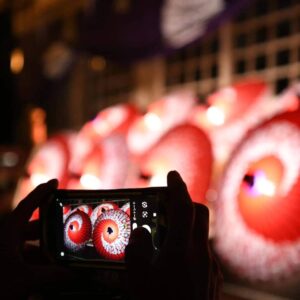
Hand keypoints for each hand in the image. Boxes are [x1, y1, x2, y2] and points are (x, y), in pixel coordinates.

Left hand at [0, 179, 73, 298]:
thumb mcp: (24, 279)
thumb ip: (53, 276)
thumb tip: (77, 274)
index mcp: (8, 232)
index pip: (28, 205)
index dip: (42, 192)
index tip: (55, 182)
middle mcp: (7, 238)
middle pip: (34, 226)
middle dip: (52, 227)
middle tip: (68, 225)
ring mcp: (7, 252)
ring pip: (32, 244)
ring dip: (47, 249)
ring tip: (64, 253)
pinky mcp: (8, 265)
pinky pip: (27, 258)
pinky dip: (40, 262)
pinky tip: (51, 269)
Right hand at [125, 170, 221, 299]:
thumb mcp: (137, 278)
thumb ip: (137, 249)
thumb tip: (141, 233)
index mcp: (181, 250)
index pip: (182, 207)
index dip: (177, 187)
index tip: (172, 175)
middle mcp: (200, 254)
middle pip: (200, 213)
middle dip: (186, 202)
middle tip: (169, 203)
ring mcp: (209, 266)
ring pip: (201, 233)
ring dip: (187, 225)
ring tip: (167, 234)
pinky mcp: (213, 278)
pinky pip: (203, 252)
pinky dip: (191, 245)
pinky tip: (177, 260)